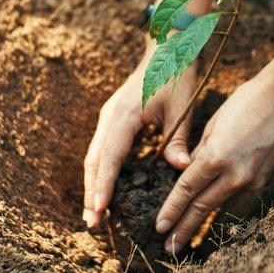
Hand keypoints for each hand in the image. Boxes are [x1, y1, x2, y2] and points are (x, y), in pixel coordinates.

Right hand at [82, 46, 197, 228]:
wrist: (166, 49)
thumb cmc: (176, 76)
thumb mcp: (182, 108)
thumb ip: (178, 140)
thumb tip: (181, 169)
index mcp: (124, 115)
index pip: (110, 156)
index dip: (103, 184)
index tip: (99, 209)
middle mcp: (110, 117)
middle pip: (94, 160)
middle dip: (91, 192)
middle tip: (91, 223)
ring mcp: (108, 118)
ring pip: (95, 156)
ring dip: (93, 184)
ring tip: (94, 214)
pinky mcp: (113, 120)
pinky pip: (102, 150)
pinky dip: (101, 172)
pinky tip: (105, 191)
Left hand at [154, 72, 273, 253]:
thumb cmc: (247, 102)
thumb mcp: (214, 124)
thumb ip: (201, 152)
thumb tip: (190, 171)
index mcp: (217, 157)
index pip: (187, 190)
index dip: (172, 210)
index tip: (159, 227)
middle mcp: (236, 174)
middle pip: (203, 207)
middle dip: (183, 229)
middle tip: (168, 248)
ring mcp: (253, 179)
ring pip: (221, 202)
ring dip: (202, 219)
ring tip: (186, 236)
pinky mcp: (266, 179)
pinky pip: (239, 192)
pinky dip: (224, 198)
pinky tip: (213, 206)